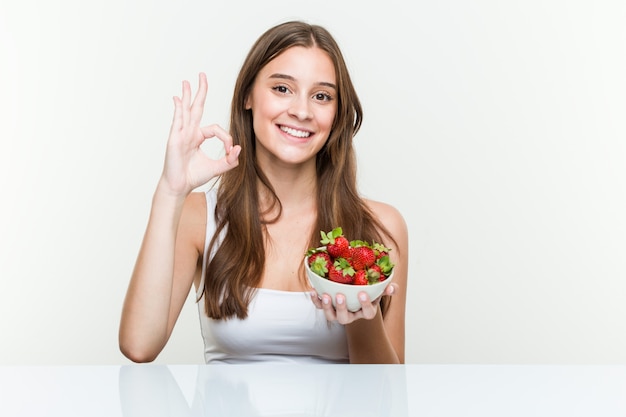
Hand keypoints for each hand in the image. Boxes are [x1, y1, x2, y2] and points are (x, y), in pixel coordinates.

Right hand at [160, 73, 240, 196]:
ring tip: (187, 82)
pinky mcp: (175, 139)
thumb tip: (239, 148)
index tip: (231, 151)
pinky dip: (178, 110)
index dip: (226, 137)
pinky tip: (178, 99)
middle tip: (202, 75)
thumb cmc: (194, 176)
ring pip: (186, 110)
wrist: (180, 187)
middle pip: (196, 107)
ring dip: (187, 95)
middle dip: (201, 91)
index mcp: (198, 137)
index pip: (215, 129)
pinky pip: (178, 121)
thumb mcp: (217, 168)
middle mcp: (189, 132)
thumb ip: (230, 160)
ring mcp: (181, 134)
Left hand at [309, 283, 396, 323]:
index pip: (367, 313)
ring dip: (327, 307)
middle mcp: (351, 315)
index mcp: (365, 311)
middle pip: (345, 318)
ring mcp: (338, 312)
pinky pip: (319, 306)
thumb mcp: (378, 289)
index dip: (365, 305)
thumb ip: (386, 288)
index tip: (362, 293)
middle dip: (342, 308)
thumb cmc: (369, 290)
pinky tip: (313, 290)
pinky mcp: (327, 307)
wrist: (356, 290)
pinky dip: (315, 300)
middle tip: (340, 296)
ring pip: (331, 316)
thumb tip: (393, 288)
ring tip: (325, 295)